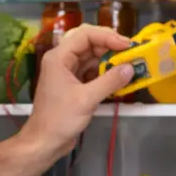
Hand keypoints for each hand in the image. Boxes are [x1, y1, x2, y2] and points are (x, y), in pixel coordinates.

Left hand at [23, 26, 134, 161]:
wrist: (44, 141)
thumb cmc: (60, 119)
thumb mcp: (87, 99)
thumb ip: (110, 81)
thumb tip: (130, 68)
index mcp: (59, 57)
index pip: (85, 35)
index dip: (108, 36)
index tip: (127, 44)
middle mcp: (62, 61)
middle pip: (89, 43)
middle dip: (110, 46)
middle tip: (131, 53)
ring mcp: (67, 73)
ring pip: (91, 58)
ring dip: (109, 60)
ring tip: (129, 65)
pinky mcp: (73, 85)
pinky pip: (91, 72)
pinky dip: (104, 73)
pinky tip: (119, 77)